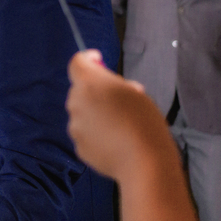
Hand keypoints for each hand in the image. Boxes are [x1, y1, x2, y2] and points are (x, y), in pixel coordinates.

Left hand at [66, 50, 182, 185]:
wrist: (144, 162)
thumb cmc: (144, 122)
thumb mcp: (136, 92)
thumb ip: (117, 85)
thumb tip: (114, 88)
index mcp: (90, 84)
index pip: (77, 62)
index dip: (88, 59)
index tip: (99, 60)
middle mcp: (77, 103)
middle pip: (80, 89)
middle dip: (96, 90)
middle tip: (120, 99)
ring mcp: (75, 127)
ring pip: (82, 112)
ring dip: (96, 112)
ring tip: (120, 124)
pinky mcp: (79, 147)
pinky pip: (85, 133)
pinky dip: (96, 133)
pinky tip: (115, 141)